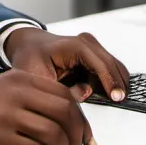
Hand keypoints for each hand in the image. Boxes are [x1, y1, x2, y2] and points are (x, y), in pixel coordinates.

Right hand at [0, 69, 94, 144]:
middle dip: (78, 137)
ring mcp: (7, 116)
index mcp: (18, 79)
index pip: (65, 97)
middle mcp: (16, 93)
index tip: (85, 137)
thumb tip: (64, 120)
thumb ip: (27, 99)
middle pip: (66, 114)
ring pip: (55, 136)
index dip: (82, 120)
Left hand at [2, 28, 129, 103]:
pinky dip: (108, 81)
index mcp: (73, 46)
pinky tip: (96, 90)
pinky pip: (109, 68)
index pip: (99, 64)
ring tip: (97, 96)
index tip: (117, 98)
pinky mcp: (94, 52)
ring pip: (113, 67)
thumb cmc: (31, 60)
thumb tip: (83, 101)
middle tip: (116, 102)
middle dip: (114, 85)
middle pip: (111, 65)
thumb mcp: (39, 79)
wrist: (29, 46)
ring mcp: (92, 45)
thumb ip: (60, 92)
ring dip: (110, 84)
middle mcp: (86, 42)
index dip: (110, 81)